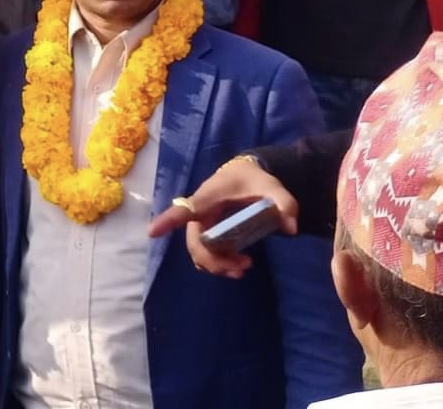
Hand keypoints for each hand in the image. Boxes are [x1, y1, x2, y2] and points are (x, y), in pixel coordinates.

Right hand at [147, 154, 299, 278]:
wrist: (247, 175)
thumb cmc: (254, 179)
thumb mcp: (273, 187)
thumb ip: (284, 202)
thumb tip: (291, 228)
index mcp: (210, 196)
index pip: (185, 208)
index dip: (168, 220)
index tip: (152, 232)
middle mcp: (200, 211)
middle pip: (194, 241)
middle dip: (214, 260)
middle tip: (244, 267)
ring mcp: (202, 222)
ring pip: (197, 250)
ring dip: (216, 265)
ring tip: (243, 267)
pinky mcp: (207, 231)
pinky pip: (203, 252)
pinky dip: (216, 264)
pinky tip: (236, 264)